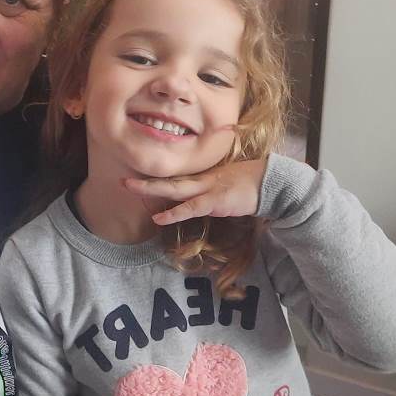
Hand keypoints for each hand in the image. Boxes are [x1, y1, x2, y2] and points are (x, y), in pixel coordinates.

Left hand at [123, 158, 267, 225]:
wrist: (272, 182)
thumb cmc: (252, 183)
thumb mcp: (227, 184)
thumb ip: (212, 190)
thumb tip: (201, 200)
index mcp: (204, 177)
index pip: (176, 179)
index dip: (157, 181)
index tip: (138, 181)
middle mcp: (202, 180)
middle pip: (169, 180)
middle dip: (145, 182)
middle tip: (123, 181)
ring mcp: (207, 188)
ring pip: (173, 188)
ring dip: (150, 188)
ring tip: (130, 187)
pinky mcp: (215, 200)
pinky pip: (191, 207)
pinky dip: (175, 212)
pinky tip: (159, 218)